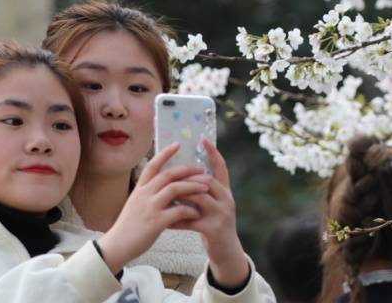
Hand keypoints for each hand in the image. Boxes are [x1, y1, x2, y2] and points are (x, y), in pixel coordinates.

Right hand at [95, 144, 208, 273]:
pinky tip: (197, 212)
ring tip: (206, 187)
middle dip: (188, 170)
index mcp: (140, 189)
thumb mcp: (135, 204)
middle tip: (202, 169)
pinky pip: (178, 211)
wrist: (116, 246)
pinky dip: (190, 210)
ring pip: (175, 189)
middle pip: (169, 174)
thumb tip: (164, 187)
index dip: (165, 154)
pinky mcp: (156, 222)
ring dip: (193, 186)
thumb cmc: (128, 227)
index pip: (153, 165)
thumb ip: (148, 194)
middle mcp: (144, 194)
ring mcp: (150, 207)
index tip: (177, 144)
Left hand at [178, 139, 249, 288]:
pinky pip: (191, 220)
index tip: (202, 138)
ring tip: (164, 196)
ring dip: (180, 196)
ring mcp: (222, 214)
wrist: (226, 252)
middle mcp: (227, 199)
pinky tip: (165, 221)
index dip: (213, 152)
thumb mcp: (212, 206)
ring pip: (198, 197)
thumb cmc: (214, 226)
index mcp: (225, 191)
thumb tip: (180, 178)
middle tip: (169, 175)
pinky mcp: (213, 229)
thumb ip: (201, 193)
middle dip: (187, 177)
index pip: (221, 167)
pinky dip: (176, 219)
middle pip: (207, 180)